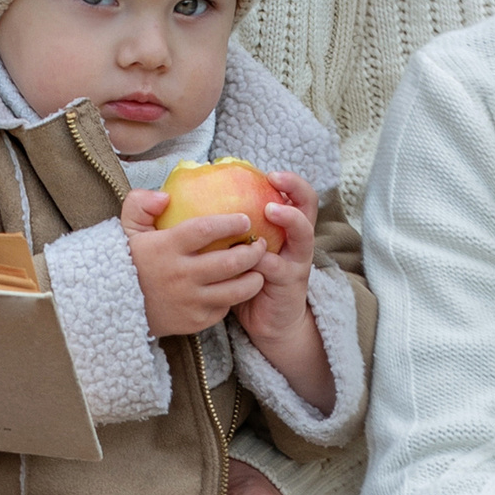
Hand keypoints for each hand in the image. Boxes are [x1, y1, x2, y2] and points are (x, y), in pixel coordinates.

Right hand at [121, 187, 266, 338]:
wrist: (114, 306)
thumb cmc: (129, 262)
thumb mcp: (127, 229)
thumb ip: (140, 204)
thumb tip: (166, 196)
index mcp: (165, 248)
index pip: (205, 230)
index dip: (230, 223)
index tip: (245, 220)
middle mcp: (180, 275)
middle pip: (230, 262)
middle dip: (253, 252)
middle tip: (260, 244)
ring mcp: (189, 300)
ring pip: (235, 290)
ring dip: (254, 278)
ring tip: (259, 269)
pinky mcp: (194, 321)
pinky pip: (223, 308)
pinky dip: (233, 298)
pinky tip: (237, 287)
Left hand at [230, 171, 330, 407]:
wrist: (268, 322)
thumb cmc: (245, 280)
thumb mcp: (239, 250)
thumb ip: (227, 229)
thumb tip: (187, 204)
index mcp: (284, 228)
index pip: (294, 195)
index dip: (288, 180)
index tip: (268, 171)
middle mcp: (296, 240)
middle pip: (307, 206)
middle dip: (295, 189)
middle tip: (274, 180)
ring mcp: (297, 260)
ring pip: (303, 234)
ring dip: (289, 219)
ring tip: (271, 210)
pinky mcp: (290, 282)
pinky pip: (277, 267)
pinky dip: (264, 260)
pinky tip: (251, 257)